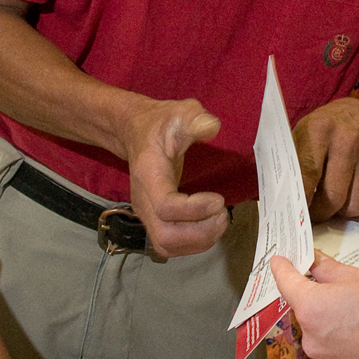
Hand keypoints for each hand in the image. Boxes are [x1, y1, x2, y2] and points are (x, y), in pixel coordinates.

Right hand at [119, 99, 228, 257]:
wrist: (135, 132)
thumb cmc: (159, 124)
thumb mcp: (178, 113)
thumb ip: (194, 118)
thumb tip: (212, 126)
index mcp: (148, 174)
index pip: (166, 207)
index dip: (194, 210)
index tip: (219, 199)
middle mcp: (143, 200)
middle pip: (165, 237)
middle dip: (200, 233)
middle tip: (223, 214)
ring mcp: (146, 213)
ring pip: (167, 245)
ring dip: (199, 241)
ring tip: (220, 220)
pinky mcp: (154, 220)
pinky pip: (170, 245)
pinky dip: (194, 243)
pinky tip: (210, 226)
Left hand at [273, 253, 358, 358]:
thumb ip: (331, 270)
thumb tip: (316, 263)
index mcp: (313, 308)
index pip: (286, 283)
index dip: (282, 268)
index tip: (280, 262)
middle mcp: (314, 338)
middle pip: (307, 311)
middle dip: (321, 298)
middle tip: (347, 289)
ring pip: (323, 333)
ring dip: (336, 323)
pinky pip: (338, 352)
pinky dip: (347, 343)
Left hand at [292, 98, 358, 221]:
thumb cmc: (323, 129)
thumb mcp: (301, 134)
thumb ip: (293, 162)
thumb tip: (285, 198)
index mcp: (320, 130)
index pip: (308, 173)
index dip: (303, 200)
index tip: (297, 215)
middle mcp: (349, 139)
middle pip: (335, 195)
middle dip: (322, 213)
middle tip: (315, 214)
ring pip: (357, 204)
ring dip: (343, 213)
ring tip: (334, 206)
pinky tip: (352, 199)